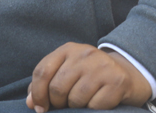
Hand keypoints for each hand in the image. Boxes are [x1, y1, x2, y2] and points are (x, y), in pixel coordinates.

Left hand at [26, 43, 151, 110]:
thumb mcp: (64, 74)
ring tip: (83, 101)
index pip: (42, 72)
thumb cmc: (86, 77)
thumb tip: (31, 103)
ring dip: (76, 107)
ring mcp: (103, 66)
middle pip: (57, 87)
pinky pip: (94, 105)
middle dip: (58, 103)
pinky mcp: (117, 80)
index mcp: (69, 49)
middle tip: (65, 104)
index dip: (37, 94)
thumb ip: (44, 86)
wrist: (124, 74)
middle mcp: (86, 53)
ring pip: (75, 98)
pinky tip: (98, 101)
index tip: (40, 107)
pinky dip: (93, 109)